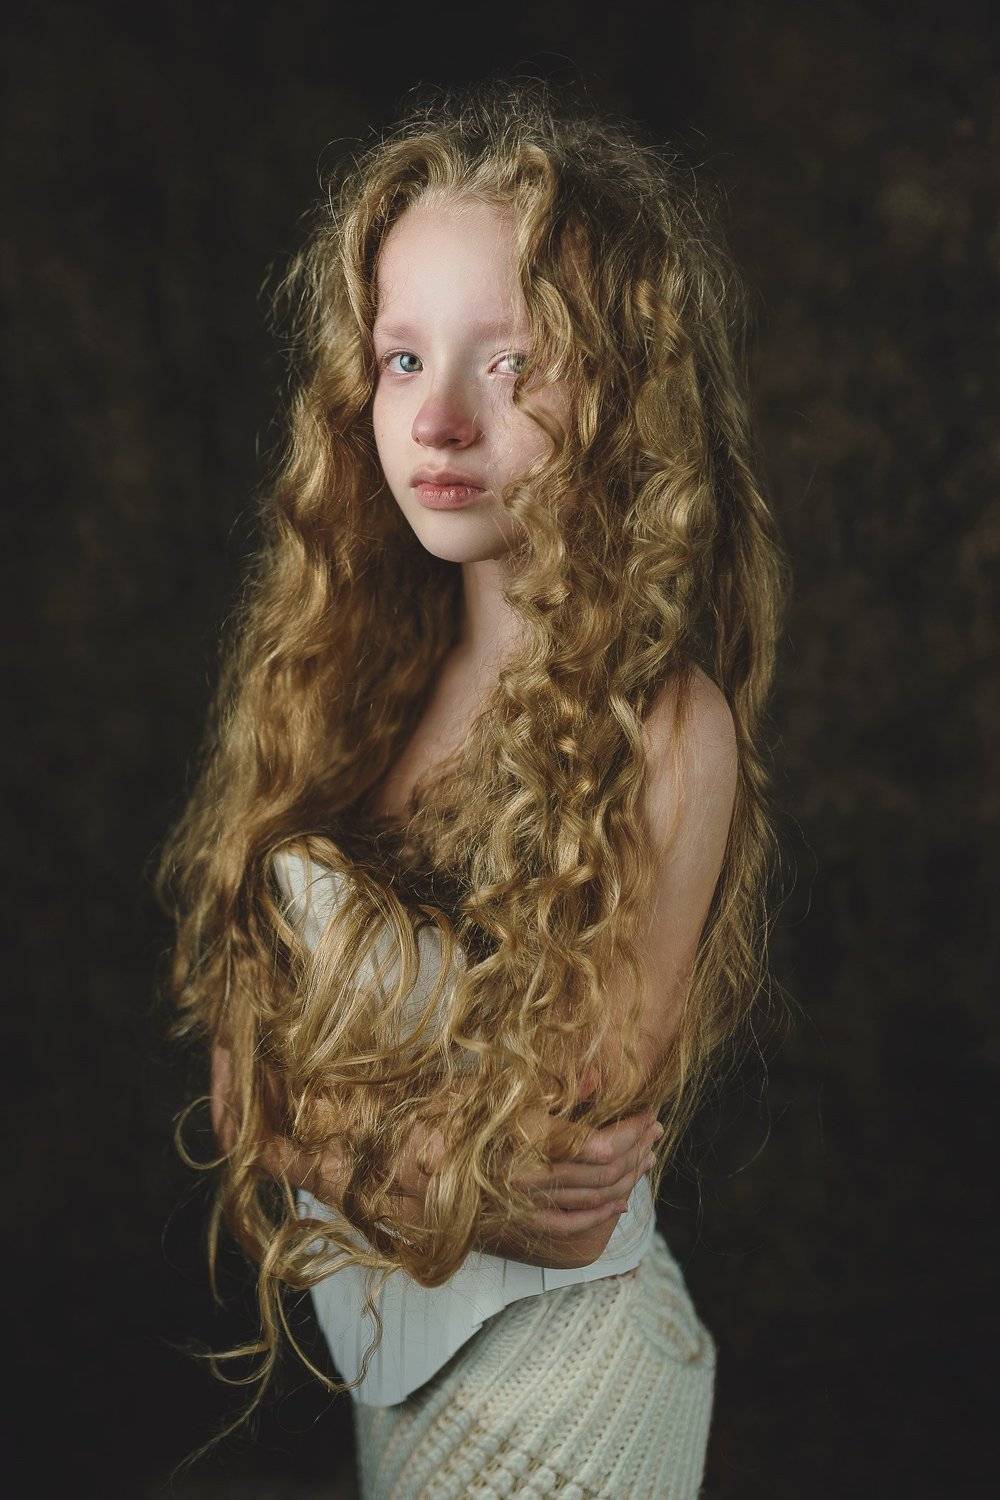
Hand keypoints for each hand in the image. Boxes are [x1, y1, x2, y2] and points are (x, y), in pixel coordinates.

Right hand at [398, 1106, 661, 1267]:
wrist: (394, 1160)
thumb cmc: (444, 1112)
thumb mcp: (496, 1087)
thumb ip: (550, 1087)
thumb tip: (599, 1080)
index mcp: (523, 1145)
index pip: (596, 1146)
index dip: (630, 1130)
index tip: (649, 1110)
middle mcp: (526, 1182)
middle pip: (602, 1174)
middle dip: (636, 1150)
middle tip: (654, 1128)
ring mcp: (523, 1208)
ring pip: (592, 1201)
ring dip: (626, 1179)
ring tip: (646, 1154)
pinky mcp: (517, 1224)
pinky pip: (572, 1224)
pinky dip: (601, 1210)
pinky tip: (617, 1197)